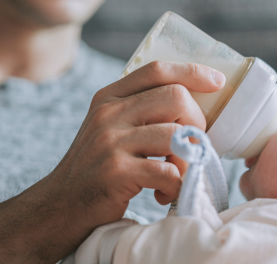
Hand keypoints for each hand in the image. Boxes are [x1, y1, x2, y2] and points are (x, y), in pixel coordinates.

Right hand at [40, 61, 224, 243]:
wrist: (58, 207)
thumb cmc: (95, 169)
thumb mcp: (108, 129)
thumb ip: (138, 112)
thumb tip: (192, 104)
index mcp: (109, 97)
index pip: (157, 70)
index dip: (192, 72)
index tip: (218, 82)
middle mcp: (109, 114)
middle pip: (175, 97)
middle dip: (197, 122)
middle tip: (191, 147)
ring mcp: (111, 142)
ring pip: (177, 135)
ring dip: (189, 159)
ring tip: (178, 175)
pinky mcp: (116, 172)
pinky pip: (169, 172)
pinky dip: (177, 186)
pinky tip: (164, 195)